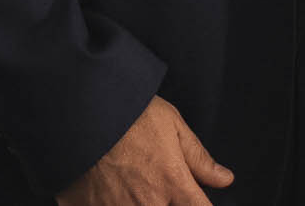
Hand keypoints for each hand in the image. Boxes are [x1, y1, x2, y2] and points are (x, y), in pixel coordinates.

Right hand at [59, 96, 231, 205]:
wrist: (80, 107)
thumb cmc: (127, 111)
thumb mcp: (172, 124)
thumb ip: (198, 158)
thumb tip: (224, 179)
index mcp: (172, 184)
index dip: (198, 203)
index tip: (192, 197)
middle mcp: (148, 204)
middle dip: (165, 200)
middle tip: (150, 178)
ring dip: (136, 201)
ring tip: (128, 179)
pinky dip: (108, 202)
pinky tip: (105, 188)